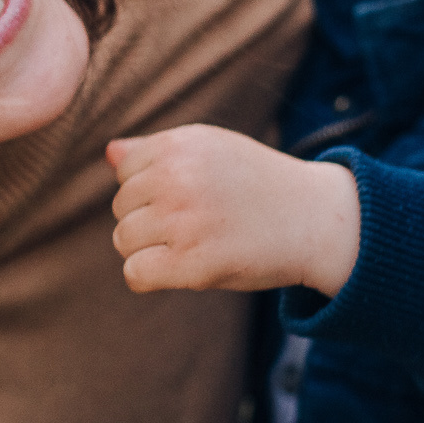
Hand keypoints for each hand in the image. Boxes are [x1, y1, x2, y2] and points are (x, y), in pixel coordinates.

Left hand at [106, 124, 359, 294]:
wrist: (313, 219)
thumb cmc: (258, 184)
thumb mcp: (213, 150)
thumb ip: (157, 150)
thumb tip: (109, 152)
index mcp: (179, 145)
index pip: (124, 171)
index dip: (149, 188)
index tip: (185, 197)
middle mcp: (177, 178)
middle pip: (121, 207)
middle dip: (149, 219)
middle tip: (195, 224)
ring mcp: (183, 221)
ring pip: (123, 241)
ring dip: (149, 249)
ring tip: (190, 244)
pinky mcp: (192, 263)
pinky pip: (135, 273)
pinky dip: (149, 277)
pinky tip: (179, 269)